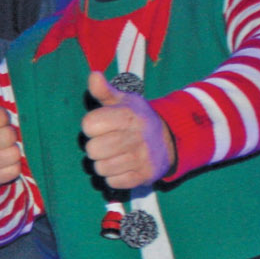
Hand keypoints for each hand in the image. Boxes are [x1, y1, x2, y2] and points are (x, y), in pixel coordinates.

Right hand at [0, 73, 22, 185]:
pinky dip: (13, 167)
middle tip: (3, 137)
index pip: (1, 115)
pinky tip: (5, 163)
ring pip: (14, 153)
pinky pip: (14, 170)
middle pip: (9, 135)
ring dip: (14, 151)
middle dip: (10, 135)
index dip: (3, 118)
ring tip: (4, 150)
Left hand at [80, 70, 175, 190]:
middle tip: (108, 142)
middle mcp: (137, 136)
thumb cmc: (137, 119)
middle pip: (92, 149)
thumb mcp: (123, 101)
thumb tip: (93, 76)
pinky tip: (123, 165)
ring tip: (115, 154)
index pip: (89, 124)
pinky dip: (114, 176)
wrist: (169, 140)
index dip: (91, 126)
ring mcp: (142, 158)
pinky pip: (113, 182)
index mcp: (129, 115)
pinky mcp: (144, 176)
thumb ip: (104, 91)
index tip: (102, 125)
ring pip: (101, 168)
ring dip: (104, 163)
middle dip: (96, 147)